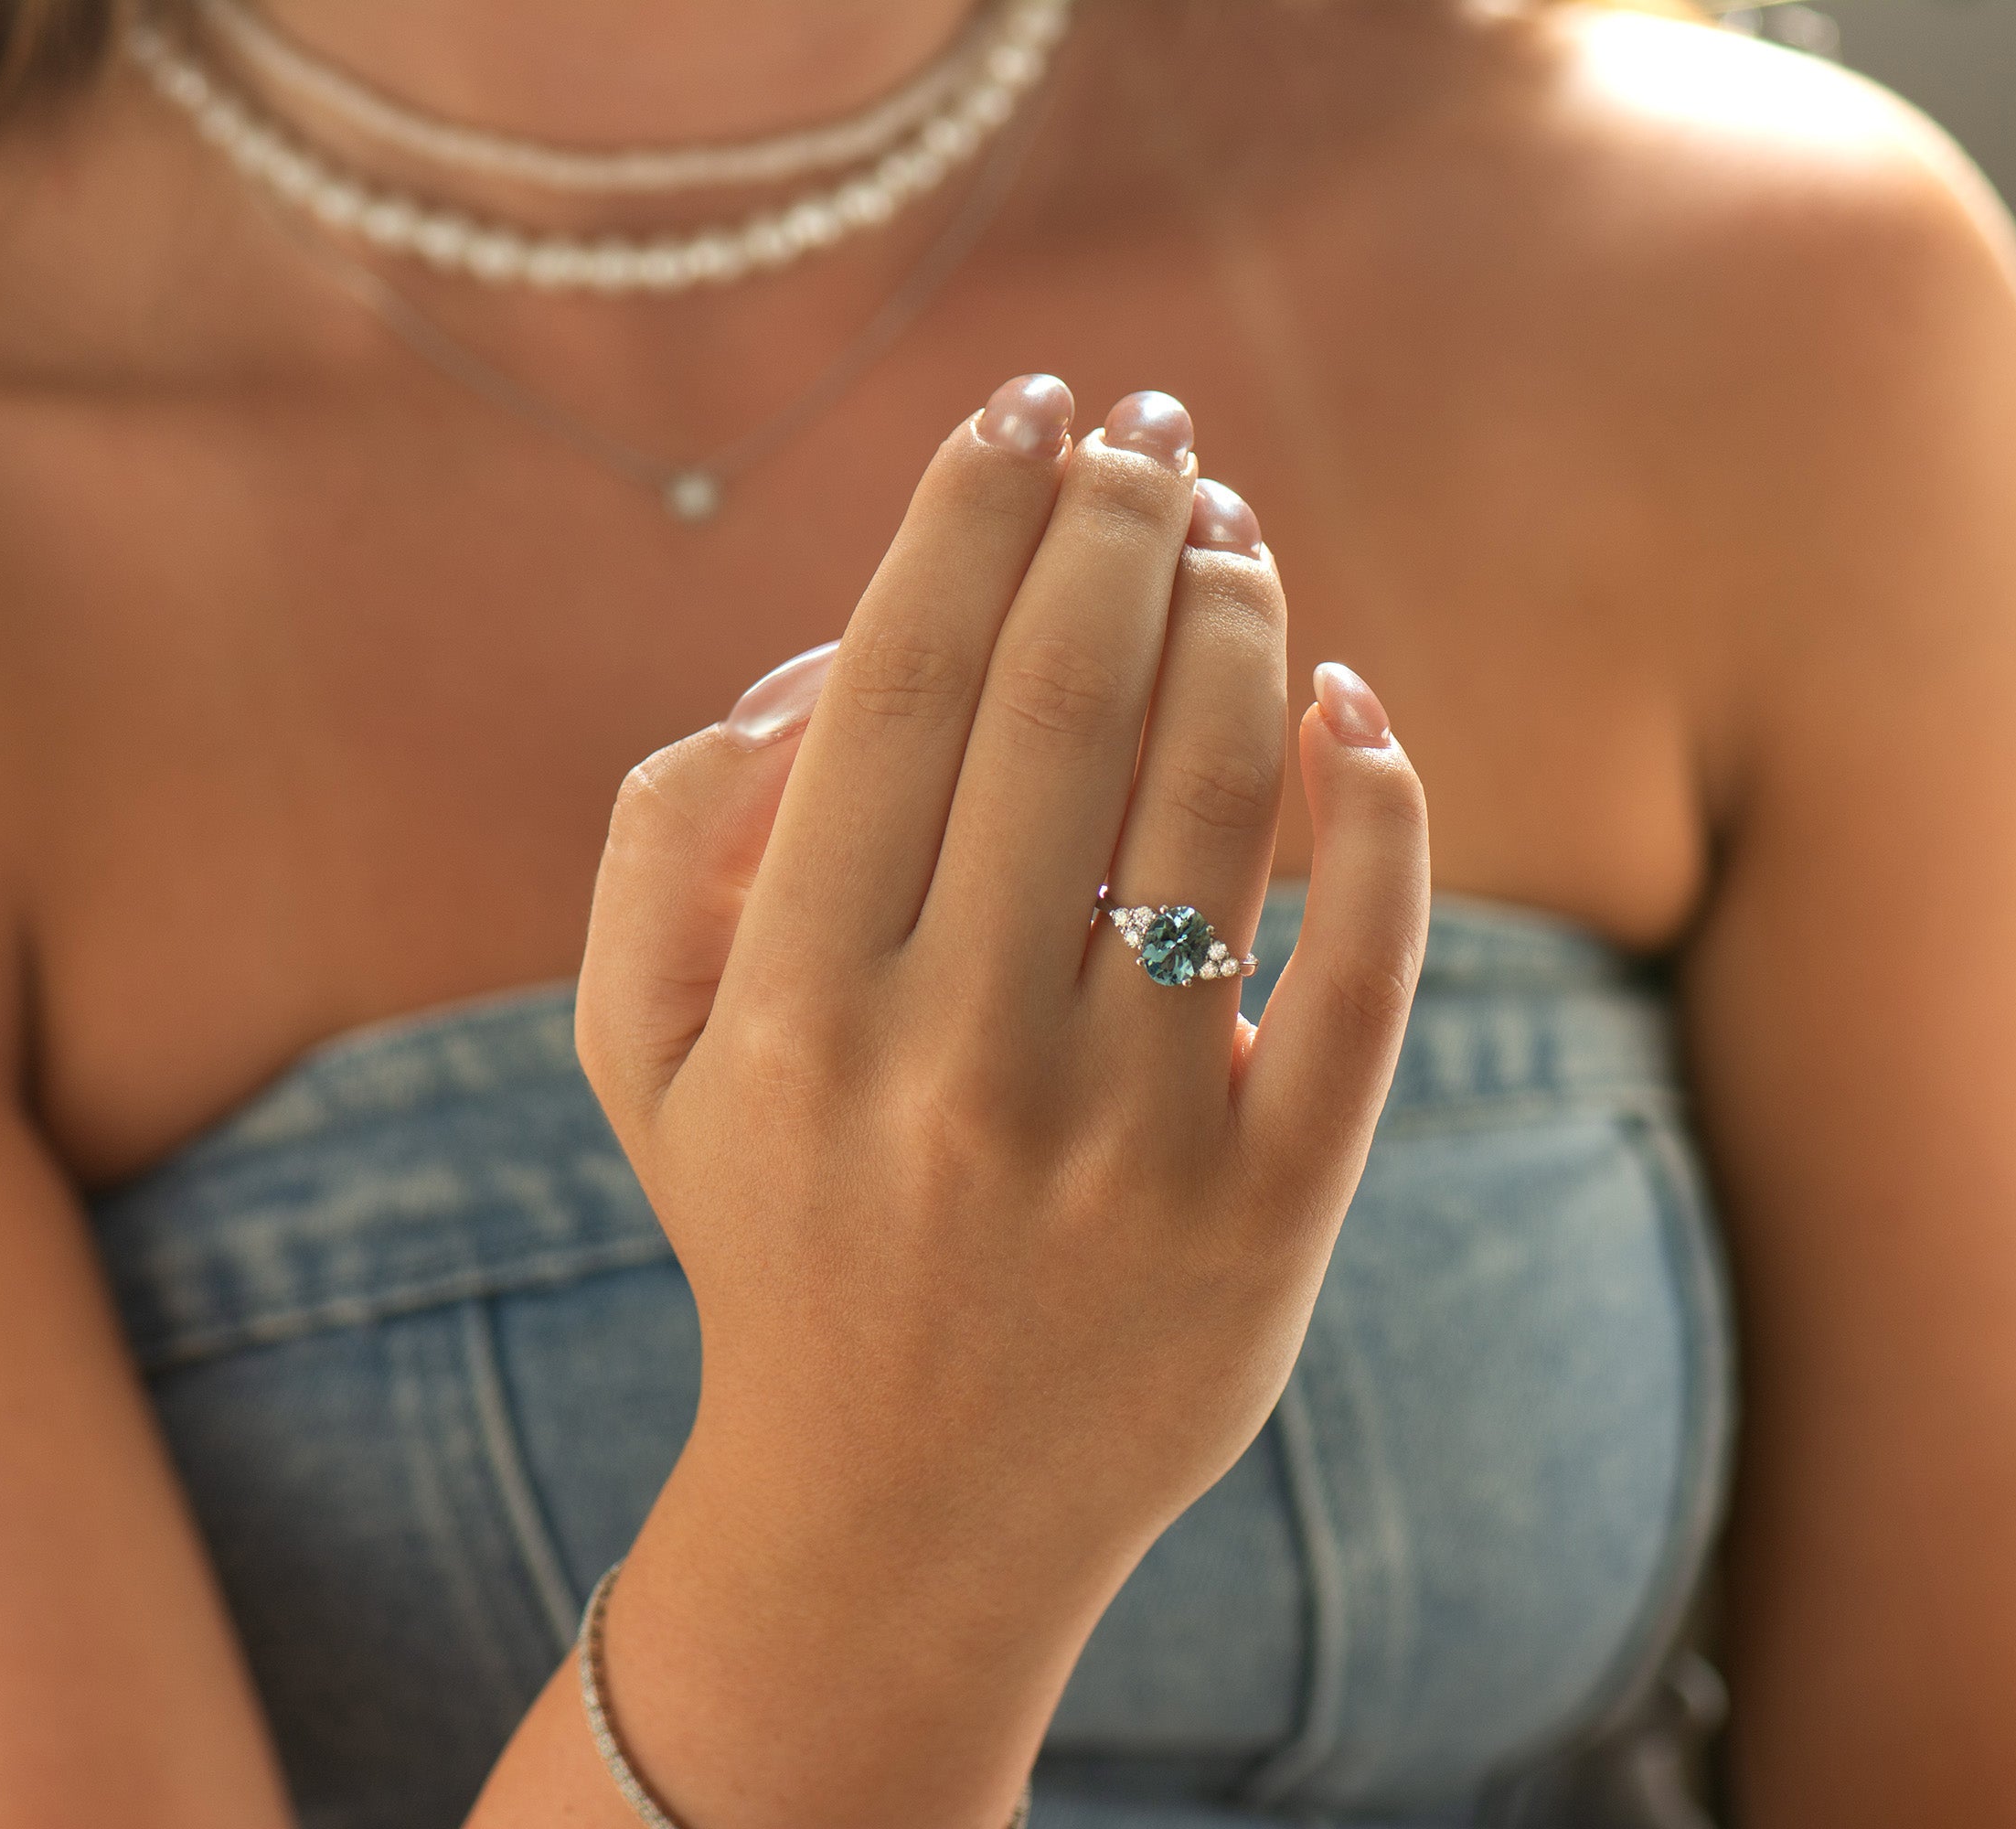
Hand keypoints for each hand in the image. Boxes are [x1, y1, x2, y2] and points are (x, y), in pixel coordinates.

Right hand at [575, 372, 1426, 1607]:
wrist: (894, 1520)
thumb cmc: (771, 1237)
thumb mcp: (638, 1055)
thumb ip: (663, 838)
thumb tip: (814, 659)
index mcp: (790, 1004)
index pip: (897, 680)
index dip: (971, 510)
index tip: (1026, 408)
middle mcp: (954, 1063)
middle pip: (1064, 701)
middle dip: (1121, 520)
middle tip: (1153, 430)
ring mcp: (1125, 1146)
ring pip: (1217, 799)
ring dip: (1241, 621)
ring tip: (1233, 538)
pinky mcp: (1265, 1218)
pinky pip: (1360, 973)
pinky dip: (1377, 815)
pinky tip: (1351, 710)